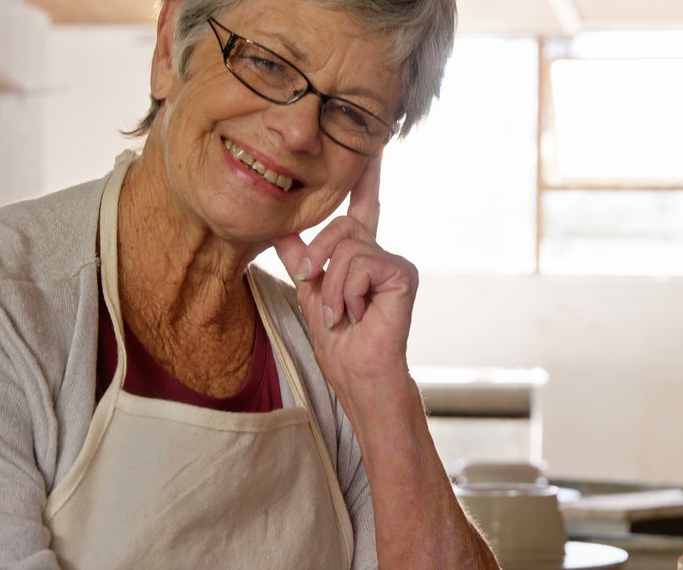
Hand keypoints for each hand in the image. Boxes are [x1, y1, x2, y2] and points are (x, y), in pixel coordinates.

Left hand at [273, 153, 417, 414]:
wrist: (356, 371)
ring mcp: (393, 261)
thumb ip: (299, 257)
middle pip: (340, 226)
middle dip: (318, 261)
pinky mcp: (402, 272)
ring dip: (331, 287)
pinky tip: (358, 312)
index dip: (366, 175)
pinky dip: (347, 292)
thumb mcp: (309, 291)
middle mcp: (380, 252)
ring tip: (342, 313)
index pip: (362, 205)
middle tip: (320, 295)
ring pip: (346, 248)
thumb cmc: (338, 341)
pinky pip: (359, 264)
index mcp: (361, 254)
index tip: (373, 144)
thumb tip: (280, 229)